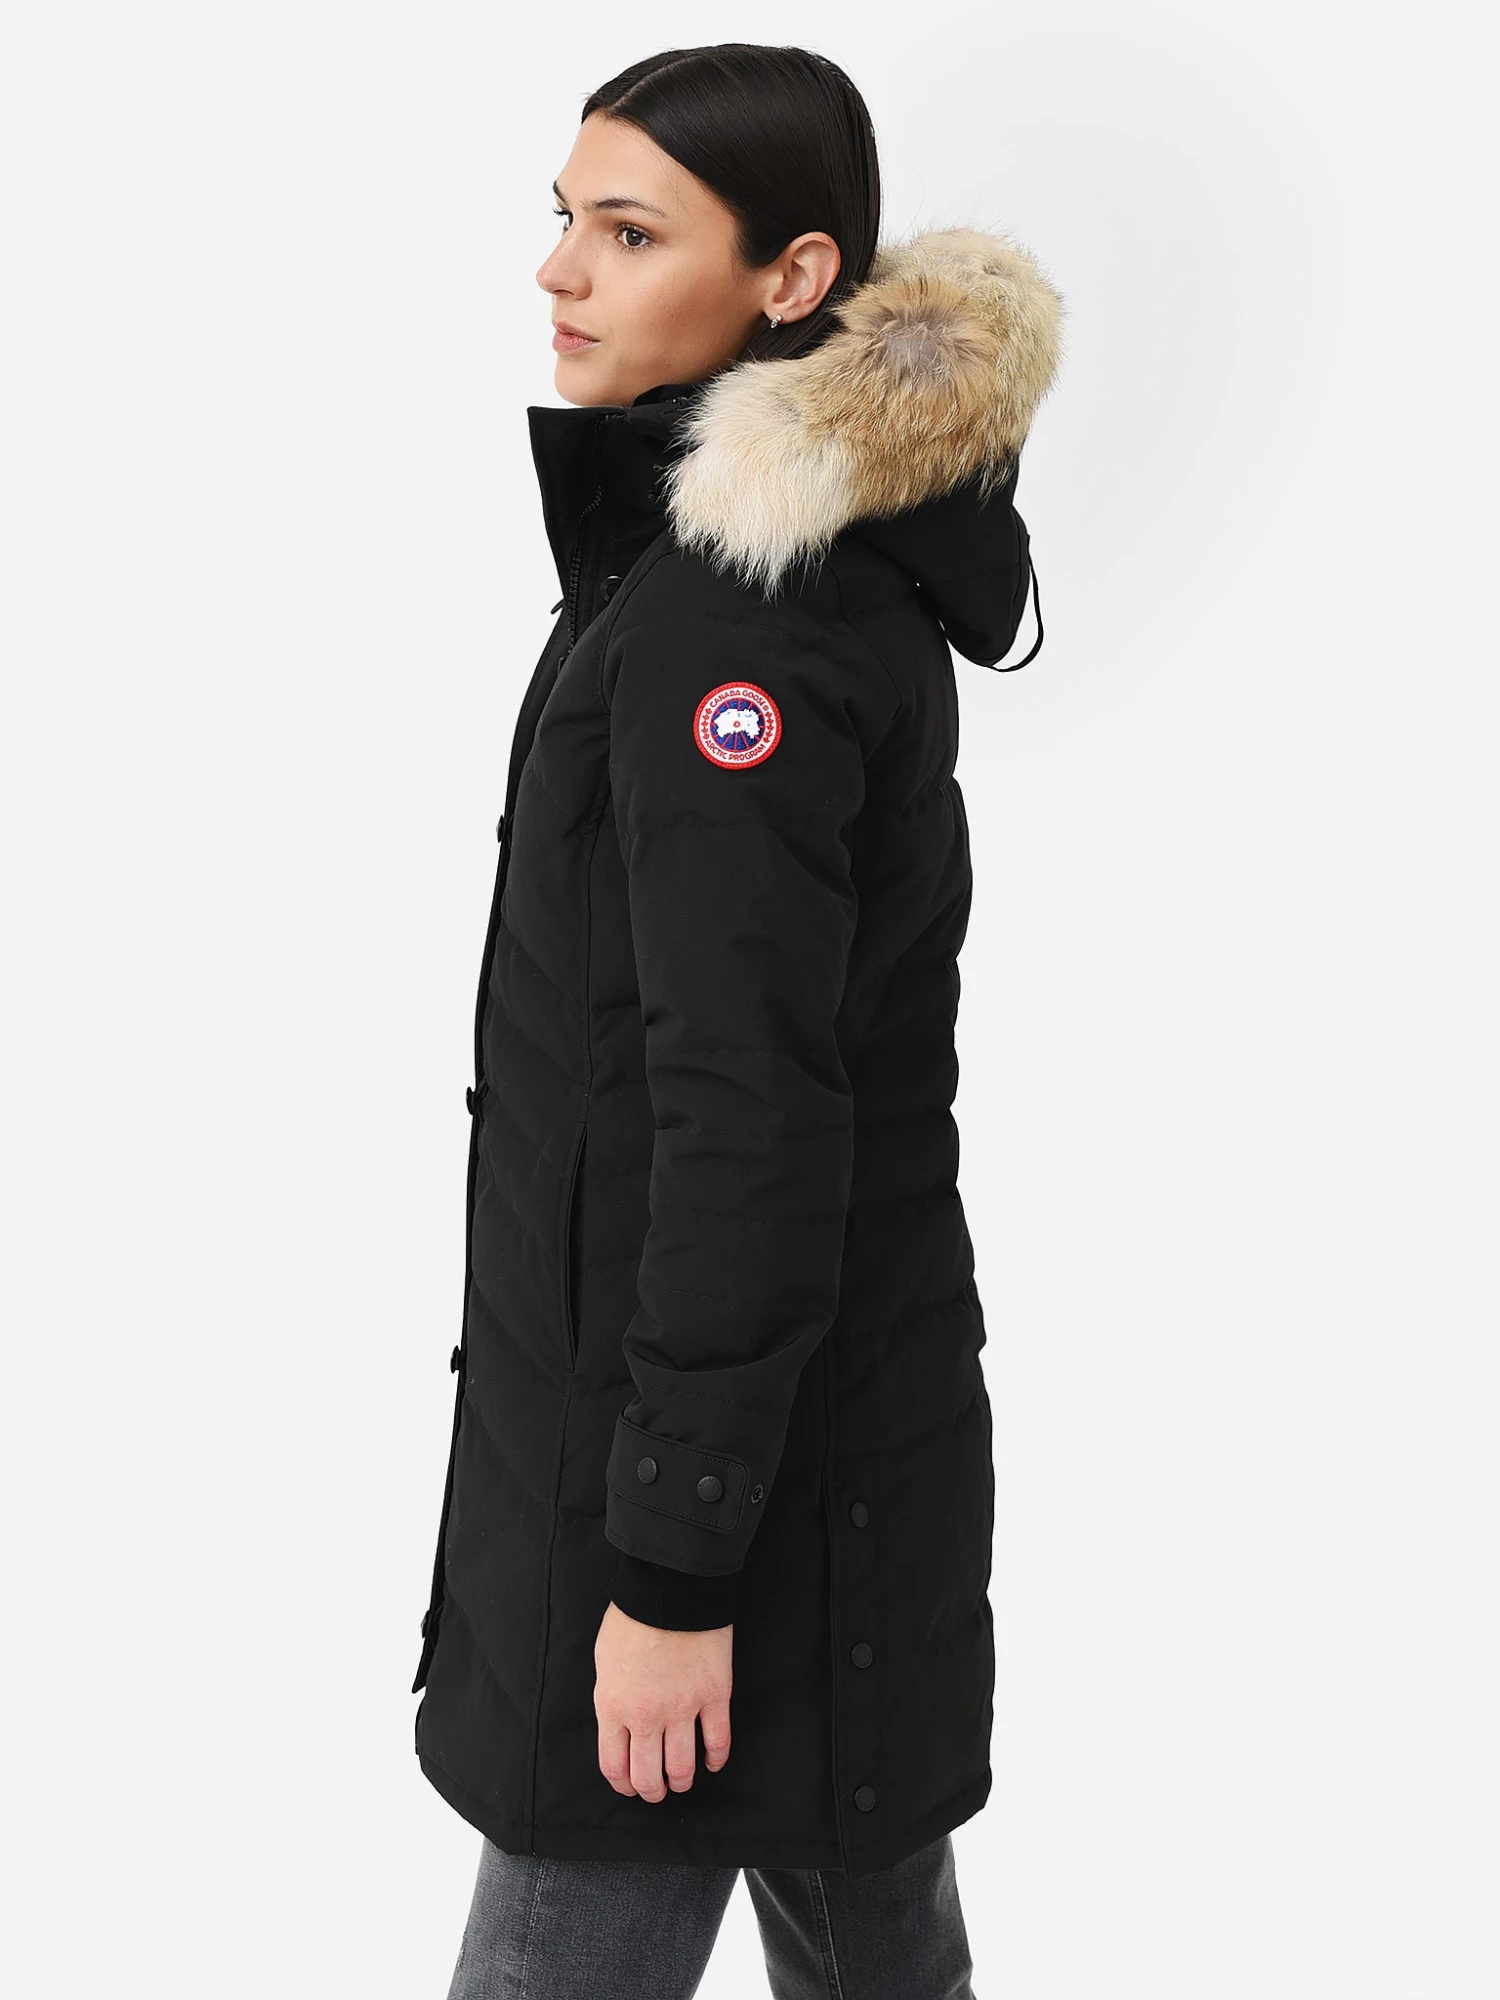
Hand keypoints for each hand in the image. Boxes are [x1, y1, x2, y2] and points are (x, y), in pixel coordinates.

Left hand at [594, 1601, 732, 1800]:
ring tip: (682, 1781)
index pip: (615, 1766)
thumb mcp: (604, 1661)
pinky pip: (718, 1741)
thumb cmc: (632, 1618)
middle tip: (657, 1791)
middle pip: (648, 1776)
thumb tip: (619, 1724)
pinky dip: (716, 1759)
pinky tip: (712, 1763)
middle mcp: (646, 1716)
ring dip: (681, 1781)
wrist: (671, 1588)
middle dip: (652, 1791)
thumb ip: (611, 1698)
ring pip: (682, 1767)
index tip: (630, 1787)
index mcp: (613, 1706)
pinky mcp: (714, 1696)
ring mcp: (683, 1708)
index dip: (623, 1785)